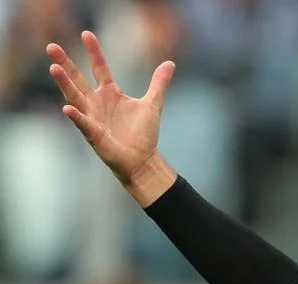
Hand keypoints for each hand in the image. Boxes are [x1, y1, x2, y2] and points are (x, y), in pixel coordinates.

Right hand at [46, 31, 174, 184]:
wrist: (142, 159)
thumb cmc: (144, 133)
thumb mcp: (153, 104)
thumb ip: (159, 83)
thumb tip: (170, 63)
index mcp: (110, 93)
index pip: (100, 68)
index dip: (94, 52)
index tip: (86, 33)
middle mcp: (97, 102)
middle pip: (78, 79)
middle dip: (65, 63)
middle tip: (51, 47)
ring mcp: (93, 117)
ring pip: (75, 97)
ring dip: (64, 84)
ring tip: (54, 68)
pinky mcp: (94, 134)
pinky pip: (83, 124)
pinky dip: (76, 116)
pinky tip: (67, 108)